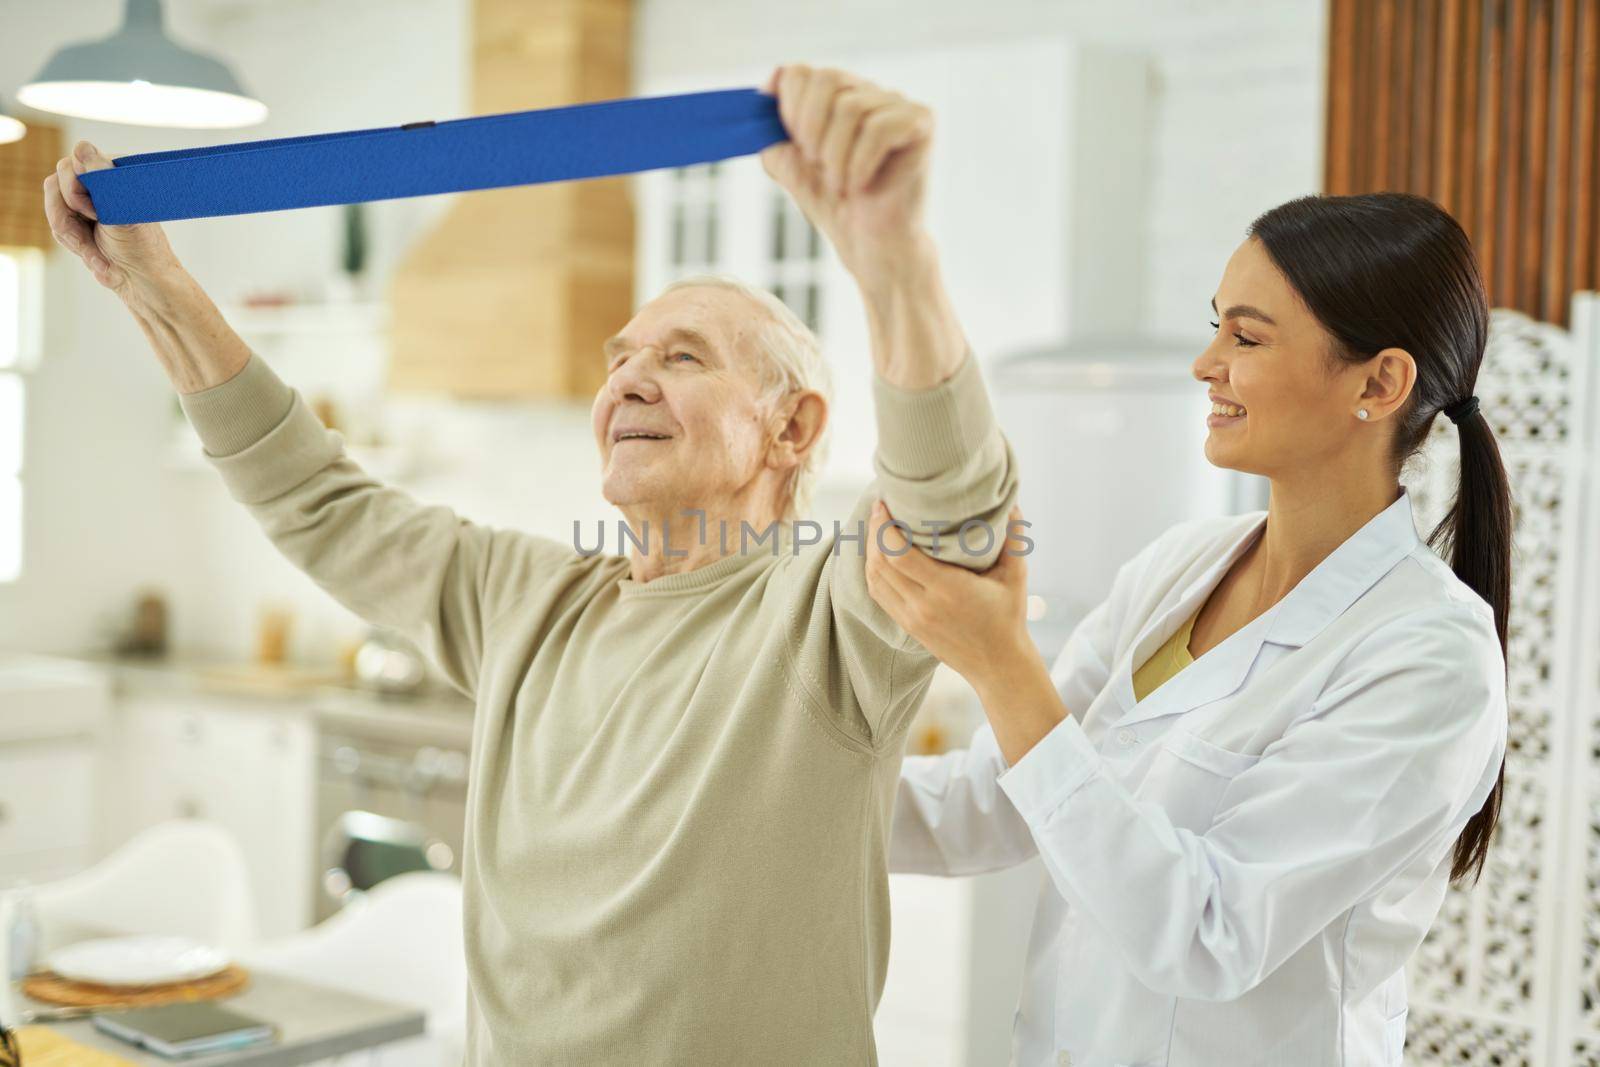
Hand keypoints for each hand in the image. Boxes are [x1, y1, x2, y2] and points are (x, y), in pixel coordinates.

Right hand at [43, 140, 178, 296]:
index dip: (77, 189)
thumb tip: (81, 146)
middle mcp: (97, 182)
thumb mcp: (121, 210)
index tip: (97, 213)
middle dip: (71, 214)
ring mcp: (84, 200)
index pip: (74, 162)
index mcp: (114, 172)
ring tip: (97, 247)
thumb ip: (100, 177)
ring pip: (53, 205)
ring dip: (72, 233)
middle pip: (56, 183)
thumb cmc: (140, 245)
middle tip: (97, 228)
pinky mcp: (76, 218)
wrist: (139, 280)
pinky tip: (94, 252)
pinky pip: (55, 222)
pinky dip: (73, 242)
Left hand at [759, 64, 932, 286]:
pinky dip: (860, 163)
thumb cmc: (836, 207)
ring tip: (839, 185)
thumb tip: (771, 82)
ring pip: (851, 107)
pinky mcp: (921, 122)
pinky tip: (861, 186)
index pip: (803, 72)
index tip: (795, 146)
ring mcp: (898, 104)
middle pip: (826, 79)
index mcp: (837, 97)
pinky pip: (879, 128)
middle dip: (809, 127)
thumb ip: (773, 128)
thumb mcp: (790, 165)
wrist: (873, 245)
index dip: (789, 107)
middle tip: (814, 165)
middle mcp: (869, 92)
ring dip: (835, 155)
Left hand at [865, 500, 1034, 689]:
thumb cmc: (1008, 617)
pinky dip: (873, 572)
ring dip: (870, 551)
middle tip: (879, 509)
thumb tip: (1009, 503)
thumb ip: (1014, 538)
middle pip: (881, 563)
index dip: (884, 527)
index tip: (883, 504)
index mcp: (948, 589)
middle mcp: (924, 605)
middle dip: (874, 532)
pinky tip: (878, 555)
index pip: (899, 555)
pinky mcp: (907, 626)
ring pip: (875, 579)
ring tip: (876, 528)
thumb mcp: (1016, 576)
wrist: (998, 665)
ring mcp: (912, 618)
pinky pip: (878, 594)